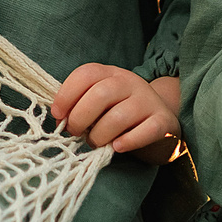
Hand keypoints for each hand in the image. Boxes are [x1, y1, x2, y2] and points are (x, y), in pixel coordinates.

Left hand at [51, 64, 180, 153]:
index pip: (85, 74)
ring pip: (119, 116)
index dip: (66, 95)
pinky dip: (128, 142)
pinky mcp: (163, 121)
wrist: (162, 122)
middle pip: (100, 94)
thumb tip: (60, 120)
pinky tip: (117, 147)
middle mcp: (130, 82)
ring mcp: (148, 101)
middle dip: (80, 118)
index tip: (58, 115)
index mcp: (111, 74)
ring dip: (100, 135)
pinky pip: (145, 131)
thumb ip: (80, 105)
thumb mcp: (101, 103)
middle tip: (76, 133)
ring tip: (96, 142)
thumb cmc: (121, 115)